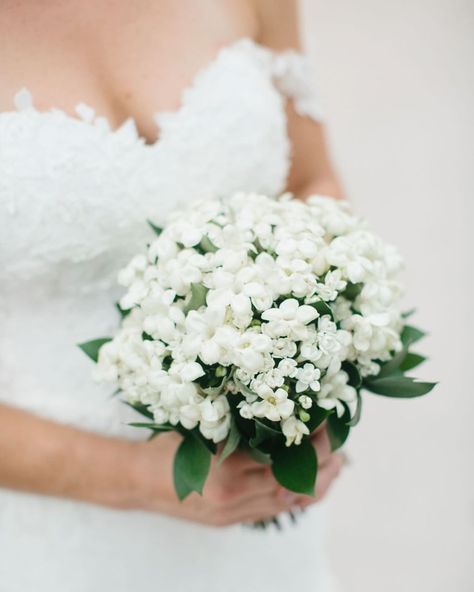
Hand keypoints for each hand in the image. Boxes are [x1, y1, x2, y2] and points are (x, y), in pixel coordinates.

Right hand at [129, 425, 343, 526]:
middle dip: (324, 463)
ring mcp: (233, 515)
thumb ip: (239, 422)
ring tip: (336, 464)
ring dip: (317, 484)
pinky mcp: (232, 522)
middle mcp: (233, 499)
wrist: (136, 482)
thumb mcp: (202, 424)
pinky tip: (309, 483)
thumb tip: (279, 402)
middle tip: (340, 442)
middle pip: (293, 484)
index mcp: (226, 472)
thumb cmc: (166, 446)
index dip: (311, 441)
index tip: (325, 420)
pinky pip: (274, 512)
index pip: (284, 457)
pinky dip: (297, 497)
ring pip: (288, 503)